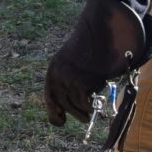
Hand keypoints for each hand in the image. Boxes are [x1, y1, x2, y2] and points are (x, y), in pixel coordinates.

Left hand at [42, 0, 151, 126]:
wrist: (101, 30)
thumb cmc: (92, 46)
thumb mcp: (74, 60)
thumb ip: (70, 78)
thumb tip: (73, 104)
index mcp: (54, 69)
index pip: (49, 95)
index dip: (53, 110)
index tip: (60, 121)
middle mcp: (58, 75)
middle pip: (62, 104)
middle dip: (72, 113)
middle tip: (83, 118)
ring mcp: (69, 79)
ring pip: (74, 106)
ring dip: (83, 113)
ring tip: (93, 115)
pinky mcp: (82, 82)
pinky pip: (85, 103)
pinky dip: (92, 108)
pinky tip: (99, 108)